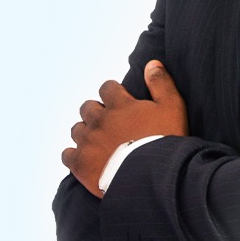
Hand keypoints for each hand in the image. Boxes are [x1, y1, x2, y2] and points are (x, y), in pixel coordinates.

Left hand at [62, 60, 187, 196]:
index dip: (113, 92)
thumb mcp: (172, 106)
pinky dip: (74, 154)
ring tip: (99, 140)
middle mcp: (99, 120)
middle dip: (97, 111)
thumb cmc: (165, 139)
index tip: (120, 100)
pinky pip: (67, 154)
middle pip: (87, 107)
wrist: (152, 177)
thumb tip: (151, 63)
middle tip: (110, 121)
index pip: (106, 87)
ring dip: (86, 131)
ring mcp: (88, 142)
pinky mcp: (80, 164)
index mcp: (119, 104)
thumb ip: (160, 82)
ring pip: (77, 129)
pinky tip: (86, 157)